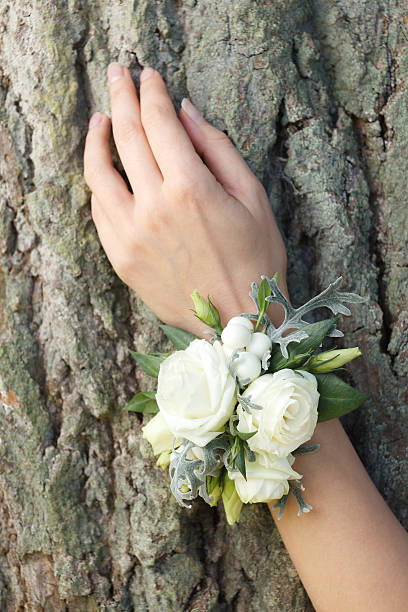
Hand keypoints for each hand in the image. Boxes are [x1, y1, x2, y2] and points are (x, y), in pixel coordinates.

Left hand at [83, 63, 287, 335]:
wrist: (237, 321)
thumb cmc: (255, 259)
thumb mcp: (252, 197)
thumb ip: (217, 149)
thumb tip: (187, 111)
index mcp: (190, 189)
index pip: (159, 123)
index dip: (152, 93)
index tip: (150, 76)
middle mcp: (153, 208)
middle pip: (125, 137)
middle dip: (121, 97)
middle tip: (119, 74)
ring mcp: (131, 235)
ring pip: (99, 172)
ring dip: (96, 138)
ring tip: (100, 119)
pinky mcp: (121, 258)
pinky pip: (100, 210)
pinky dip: (99, 183)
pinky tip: (106, 170)